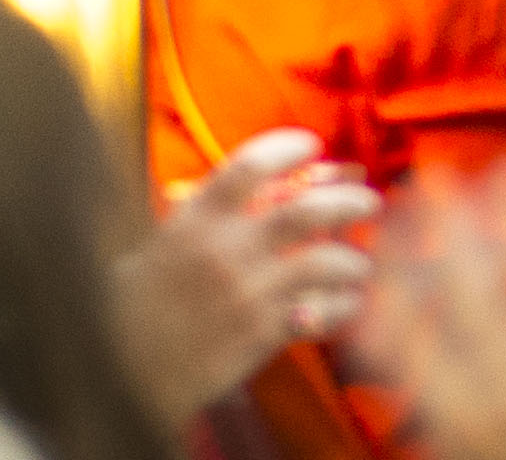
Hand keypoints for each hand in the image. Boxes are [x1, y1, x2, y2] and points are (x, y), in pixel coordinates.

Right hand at [111, 130, 375, 422]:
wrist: (122, 376)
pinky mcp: (260, 333)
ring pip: (328, 261)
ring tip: (357, 264)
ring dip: (353, 260)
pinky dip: (343, 305)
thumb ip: (208, 214)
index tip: (311, 145)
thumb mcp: (160, 247)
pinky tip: (344, 303)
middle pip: (309, 209)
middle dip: (350, 200)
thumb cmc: (138, 305)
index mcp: (193, 222)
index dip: (288, 147)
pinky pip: (324, 311)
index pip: (250, 165)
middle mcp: (225, 251)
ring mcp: (246, 293)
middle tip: (368, 201)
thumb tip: (269, 182)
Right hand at [346, 169, 505, 459]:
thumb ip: (449, 423)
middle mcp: (498, 391)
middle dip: (443, 227)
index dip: (389, 277)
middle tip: (428, 178)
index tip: (379, 232)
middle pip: (460, 290)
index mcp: (451, 424)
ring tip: (505, 165)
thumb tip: (415, 386)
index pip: (402, 335)